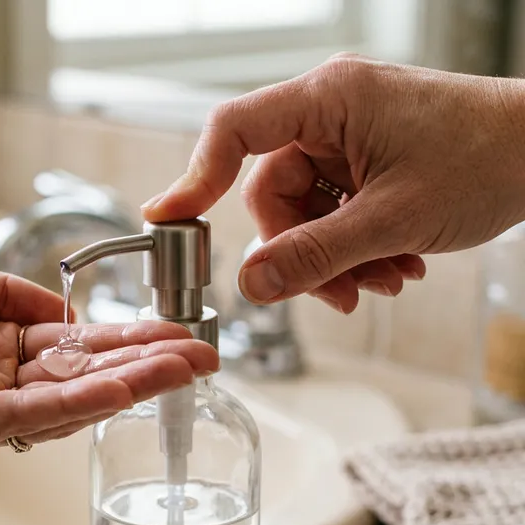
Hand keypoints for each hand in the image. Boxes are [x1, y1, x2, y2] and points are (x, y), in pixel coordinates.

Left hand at [0, 234, 216, 457]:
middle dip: (147, 367)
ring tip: (184, 370)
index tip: (176, 331)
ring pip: (66, 401)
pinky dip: (77, 402)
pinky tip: (123, 388)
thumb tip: (63, 307)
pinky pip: (25, 414)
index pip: (76, 348)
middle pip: (84, 379)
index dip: (128, 340)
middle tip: (205, 357)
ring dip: (128, 385)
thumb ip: (9, 296)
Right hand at [143, 55, 524, 312]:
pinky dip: (354, 250)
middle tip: (338, 293)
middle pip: (273, 195)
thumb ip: (316, 256)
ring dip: (334, 260)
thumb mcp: (393, 220)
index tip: (168, 218)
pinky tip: (392, 266)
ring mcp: (346, 141)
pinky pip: (332, 215)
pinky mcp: (363, 164)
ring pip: (304, 215)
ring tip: (383, 280)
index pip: (234, 130)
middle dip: (303, 252)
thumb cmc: (486, 159)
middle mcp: (329, 115)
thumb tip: (251, 285)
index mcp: (329, 101)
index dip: (196, 176)